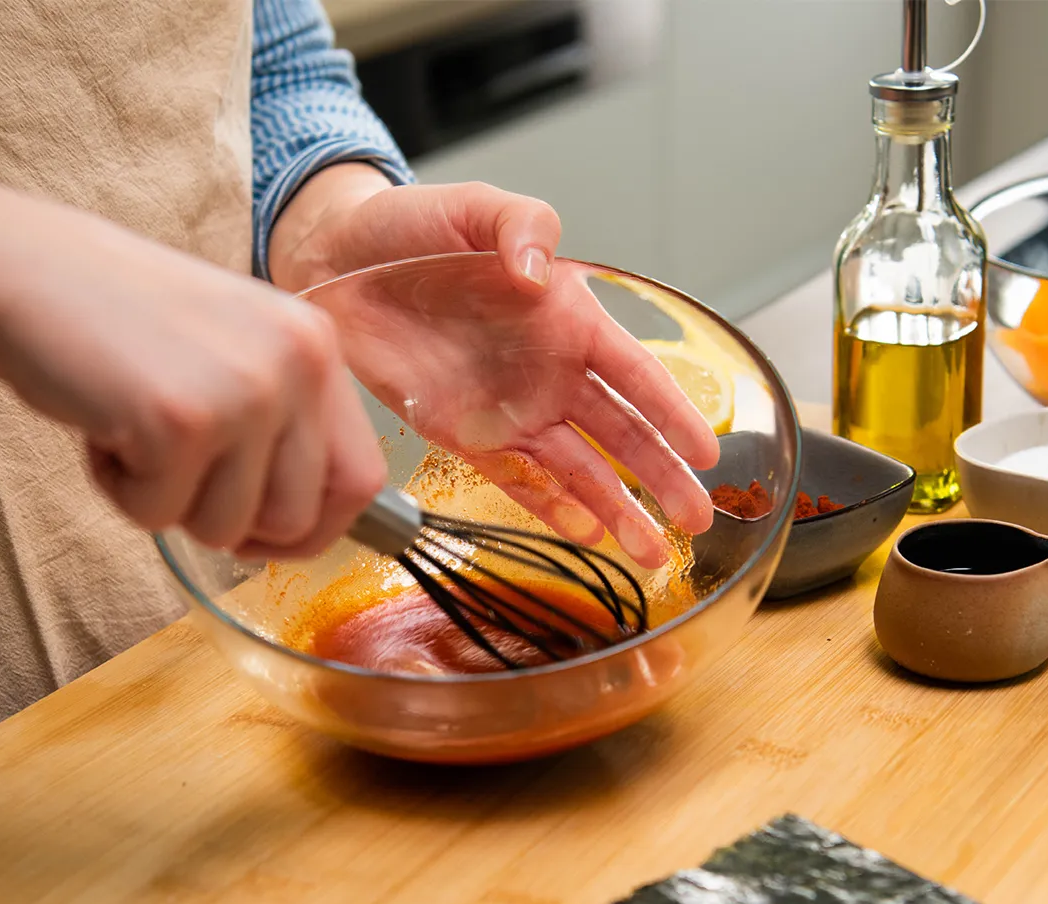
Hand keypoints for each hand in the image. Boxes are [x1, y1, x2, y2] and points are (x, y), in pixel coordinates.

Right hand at [0, 176, 385, 559]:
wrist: (22, 265)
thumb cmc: (123, 322)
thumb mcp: (236, 354)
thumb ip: (284, 426)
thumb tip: (307, 526)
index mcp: (317, 347)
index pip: (363, 479)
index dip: (319, 528)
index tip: (269, 534)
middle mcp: (298, 364)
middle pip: (299, 519)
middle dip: (237, 529)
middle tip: (181, 485)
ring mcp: (245, 392)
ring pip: (231, 529)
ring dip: (171, 505)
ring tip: (137, 434)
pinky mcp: (181, 421)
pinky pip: (160, 517)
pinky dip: (121, 491)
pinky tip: (104, 427)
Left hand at [270, 169, 718, 566]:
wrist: (338, 264)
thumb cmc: (411, 230)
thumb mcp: (474, 208)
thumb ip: (521, 227)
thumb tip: (538, 275)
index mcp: (566, 320)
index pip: (636, 375)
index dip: (675, 415)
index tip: (709, 454)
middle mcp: (549, 373)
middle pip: (621, 436)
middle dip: (661, 479)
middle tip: (698, 520)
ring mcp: (511, 411)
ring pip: (578, 470)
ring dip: (617, 511)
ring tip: (652, 552)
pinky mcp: (467, 438)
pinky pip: (518, 480)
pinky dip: (551, 509)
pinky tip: (586, 534)